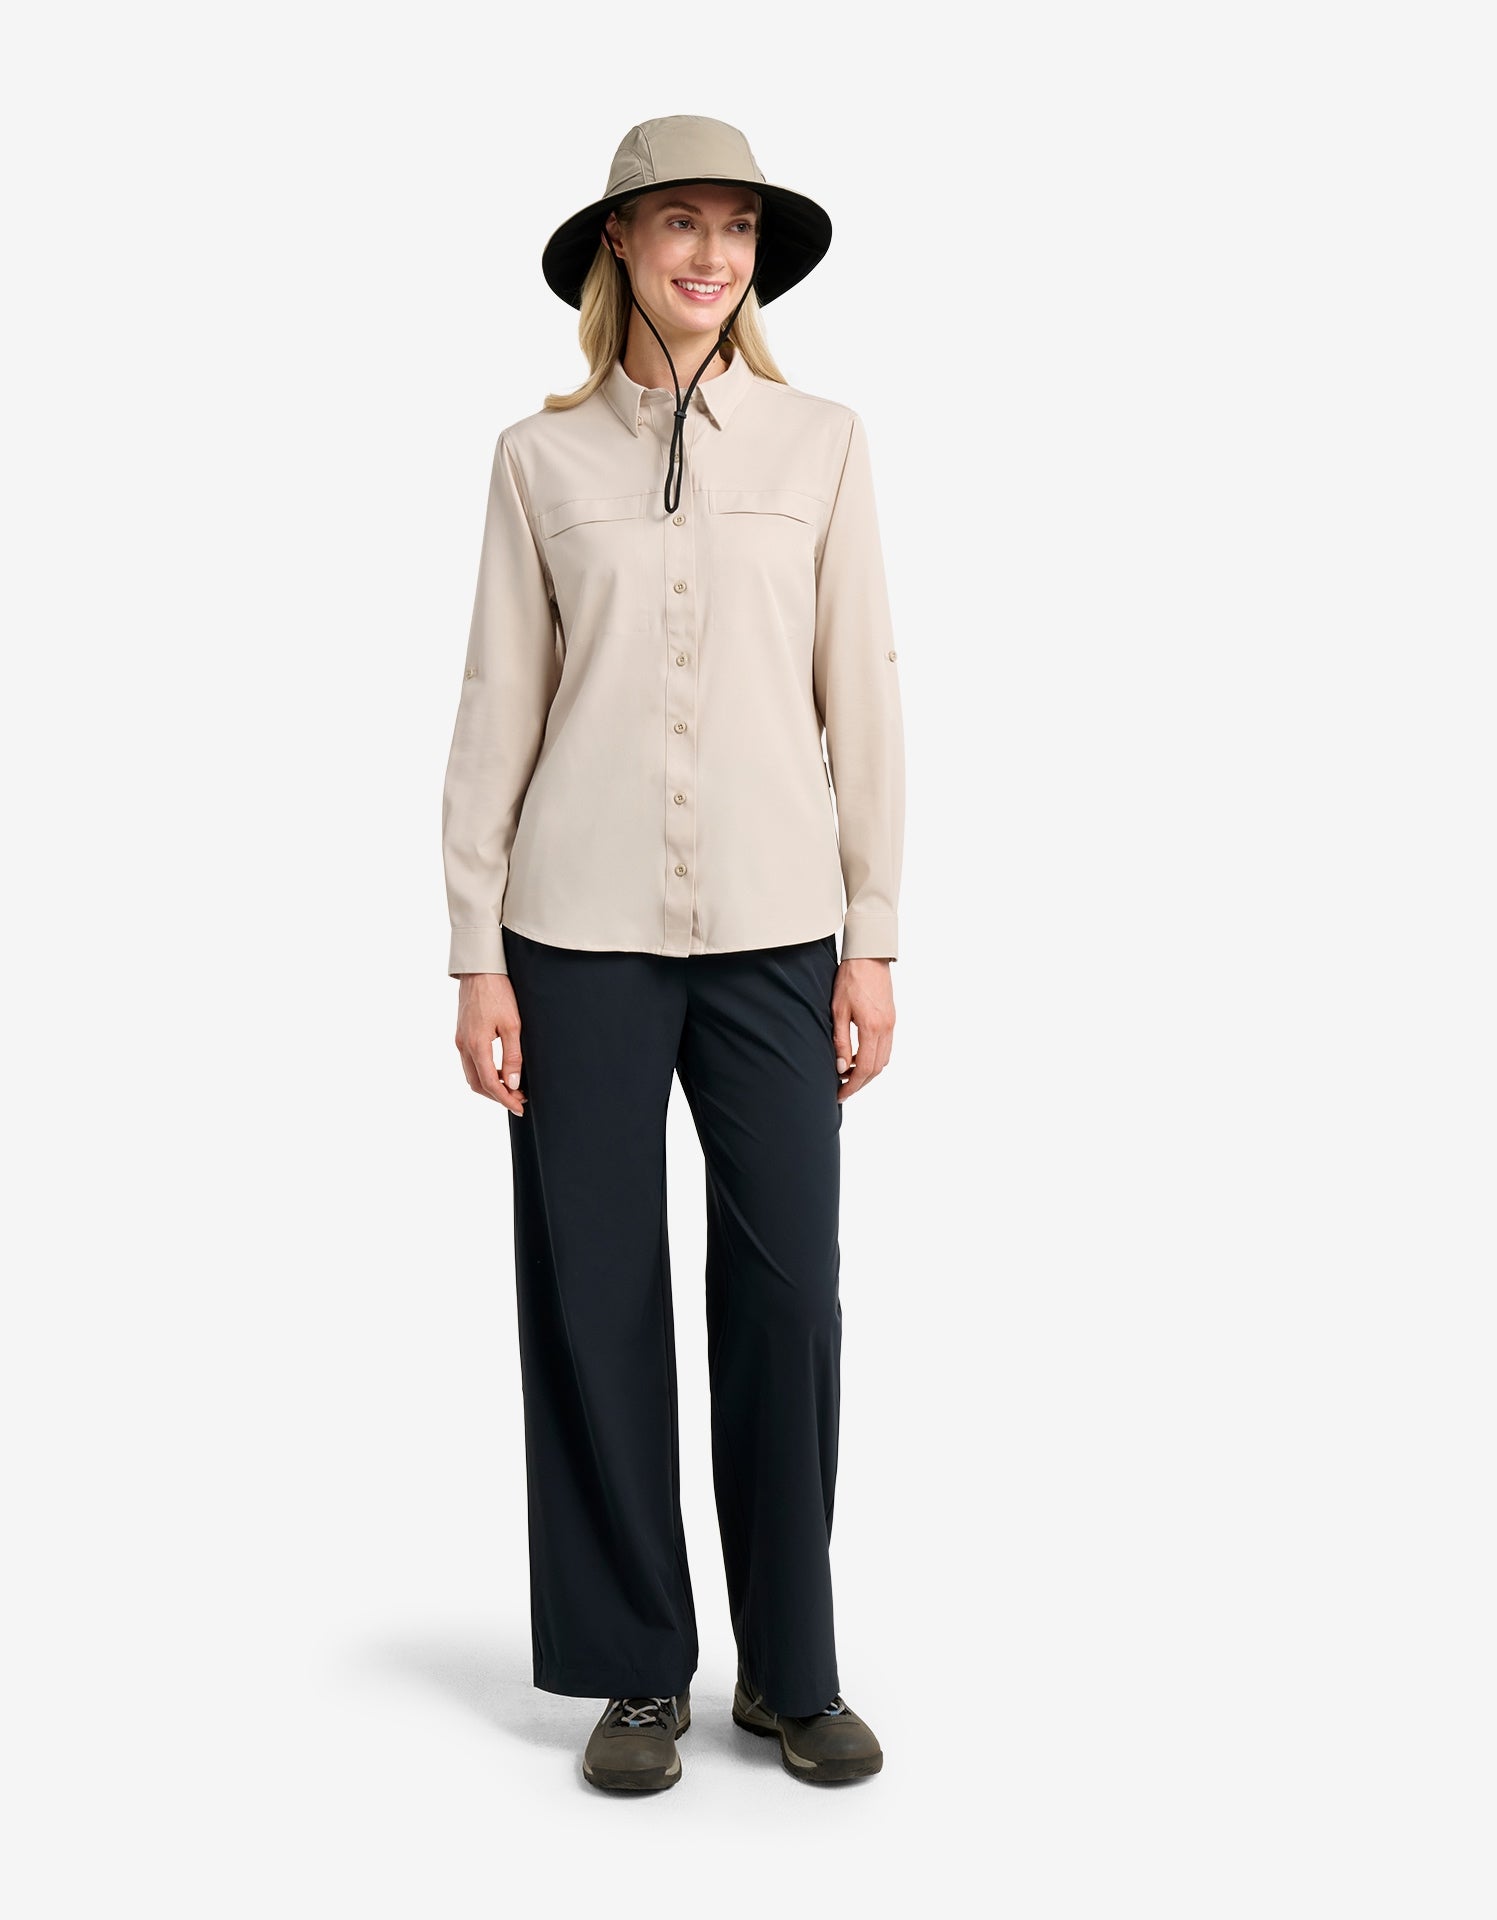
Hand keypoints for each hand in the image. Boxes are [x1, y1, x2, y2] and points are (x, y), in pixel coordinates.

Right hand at [455, 973, 527, 1116]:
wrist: (480, 970)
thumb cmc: (498, 993)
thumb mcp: (512, 1025)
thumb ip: (512, 1056)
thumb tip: (512, 1083)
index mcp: (476, 1045)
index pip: (489, 1083)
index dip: (505, 1099)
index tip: (520, 1108)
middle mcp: (463, 1046)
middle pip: (477, 1084)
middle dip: (497, 1096)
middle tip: (519, 1099)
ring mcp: (460, 1040)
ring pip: (472, 1074)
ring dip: (490, 1085)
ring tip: (512, 1087)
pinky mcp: (462, 1034)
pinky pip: (470, 1062)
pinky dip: (484, 1072)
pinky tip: (500, 1070)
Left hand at [832, 958, 895, 1102]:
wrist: (869, 956)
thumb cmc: (850, 979)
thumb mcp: (838, 1011)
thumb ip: (841, 1041)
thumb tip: (842, 1068)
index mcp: (872, 1027)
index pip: (865, 1068)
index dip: (853, 1086)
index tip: (840, 1095)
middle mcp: (886, 1028)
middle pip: (877, 1068)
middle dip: (860, 1083)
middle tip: (842, 1090)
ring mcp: (892, 1023)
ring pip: (884, 1059)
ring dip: (868, 1071)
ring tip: (848, 1075)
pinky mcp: (891, 1019)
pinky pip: (886, 1047)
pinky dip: (873, 1058)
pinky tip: (858, 1057)